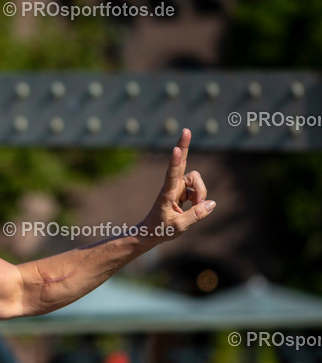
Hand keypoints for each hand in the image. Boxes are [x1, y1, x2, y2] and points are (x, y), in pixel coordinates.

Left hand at [140, 129, 215, 244]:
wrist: (151, 232)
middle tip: (186, 129)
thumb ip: (195, 215)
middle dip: (185, 146)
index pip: (172, 174)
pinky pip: (198, 191)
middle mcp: (172, 186)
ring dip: (201, 194)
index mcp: (167, 193)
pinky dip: (200, 199)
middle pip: (182, 163)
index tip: (176, 149)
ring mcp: (178, 187)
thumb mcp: (179, 226)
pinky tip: (193, 207)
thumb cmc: (161, 229)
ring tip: (195, 208)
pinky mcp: (183, 191)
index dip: (176, 162)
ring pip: (198, 182)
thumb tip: (211, 203)